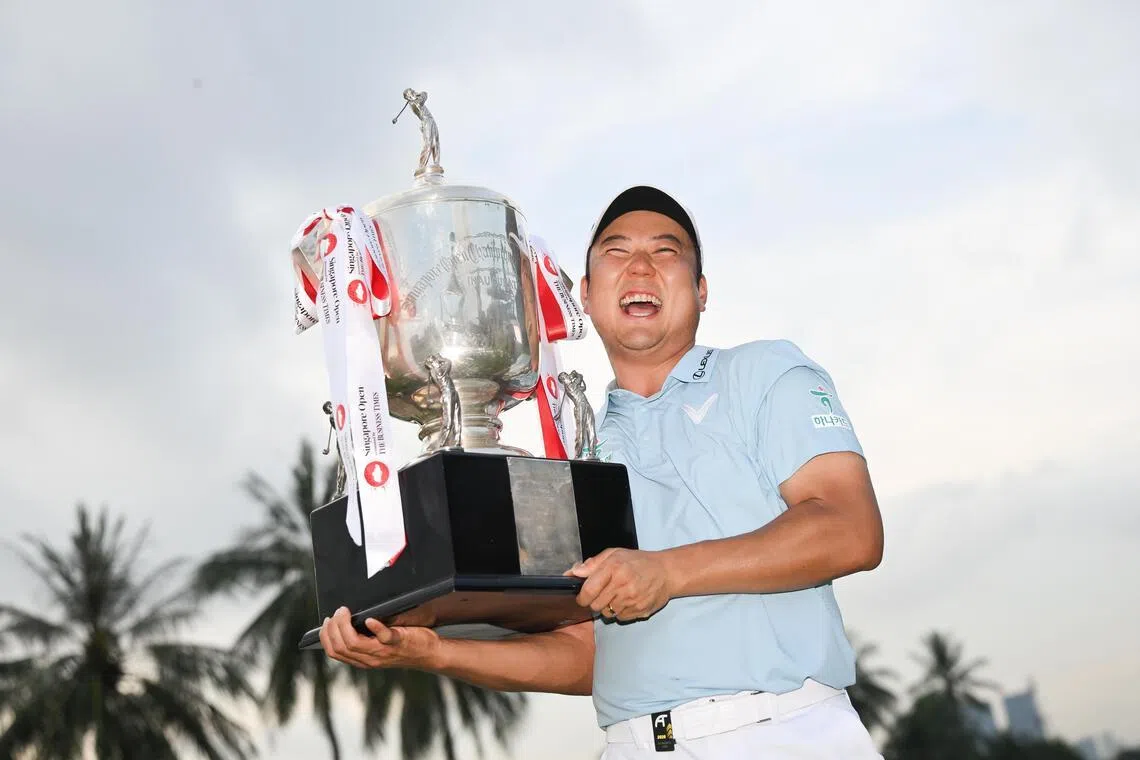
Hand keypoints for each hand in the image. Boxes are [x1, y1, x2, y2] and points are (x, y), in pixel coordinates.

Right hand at [318, 606, 440, 669]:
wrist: (429, 654)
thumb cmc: (404, 646)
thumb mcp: (379, 648)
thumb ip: (364, 640)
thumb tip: (346, 623)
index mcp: (363, 660)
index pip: (335, 652)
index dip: (325, 637)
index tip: (326, 623)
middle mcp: (370, 659)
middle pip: (340, 647)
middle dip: (332, 628)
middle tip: (336, 613)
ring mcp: (383, 652)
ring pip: (353, 644)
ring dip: (344, 626)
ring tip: (344, 612)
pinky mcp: (398, 642)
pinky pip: (383, 637)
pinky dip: (375, 627)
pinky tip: (369, 619)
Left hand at [566, 548, 673, 621]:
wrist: (666, 572)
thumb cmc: (639, 562)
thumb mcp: (614, 554)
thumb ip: (592, 564)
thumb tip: (573, 572)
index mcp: (614, 568)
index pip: (588, 590)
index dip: (582, 596)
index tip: (582, 596)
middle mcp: (622, 585)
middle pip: (595, 605)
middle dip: (594, 601)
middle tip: (602, 594)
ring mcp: (632, 600)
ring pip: (607, 613)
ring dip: (608, 607)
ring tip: (617, 595)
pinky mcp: (639, 611)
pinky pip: (620, 618)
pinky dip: (620, 612)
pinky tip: (627, 601)